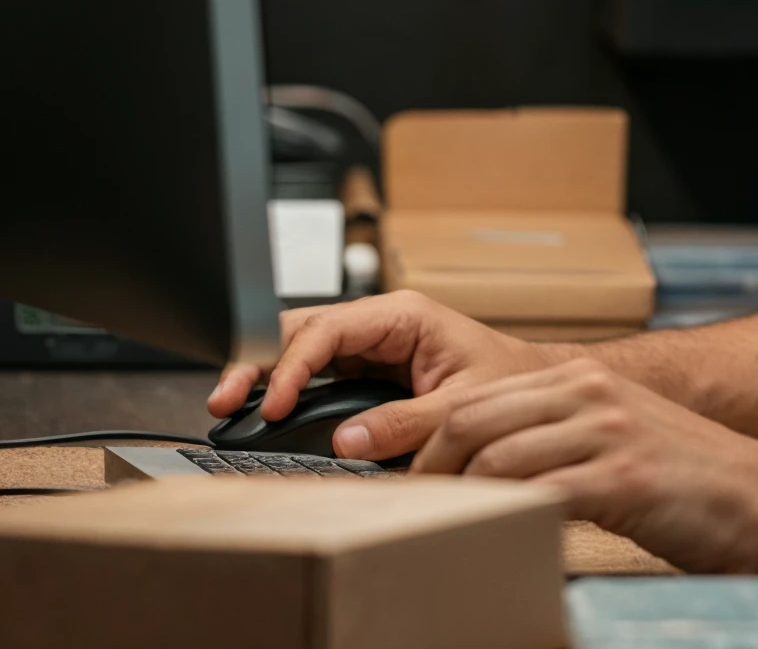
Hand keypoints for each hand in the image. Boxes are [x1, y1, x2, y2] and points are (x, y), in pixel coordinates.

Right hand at [207, 291, 564, 460]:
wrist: (534, 392)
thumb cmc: (509, 384)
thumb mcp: (461, 405)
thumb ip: (407, 423)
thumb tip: (350, 441)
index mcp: (404, 316)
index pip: (329, 329)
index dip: (293, 365)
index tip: (273, 403)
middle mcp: (381, 325)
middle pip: (301, 330)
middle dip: (257, 360)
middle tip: (223, 398)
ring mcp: (371, 346)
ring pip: (301, 349)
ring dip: (263, 374)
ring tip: (227, 403)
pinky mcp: (367, 370)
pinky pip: (316, 373)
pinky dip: (285, 389)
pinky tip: (261, 408)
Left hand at [415, 357, 757, 573]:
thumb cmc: (697, 486)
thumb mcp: (621, 444)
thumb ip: (562, 443)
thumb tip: (489, 474)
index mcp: (587, 381)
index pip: (476, 399)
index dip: (426, 439)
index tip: (402, 478)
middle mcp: (593, 393)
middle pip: (470, 419)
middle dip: (425, 468)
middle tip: (404, 512)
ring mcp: (609, 432)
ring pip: (494, 455)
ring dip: (454, 499)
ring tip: (438, 533)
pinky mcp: (625, 477)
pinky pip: (538, 493)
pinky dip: (502, 518)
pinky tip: (494, 541)